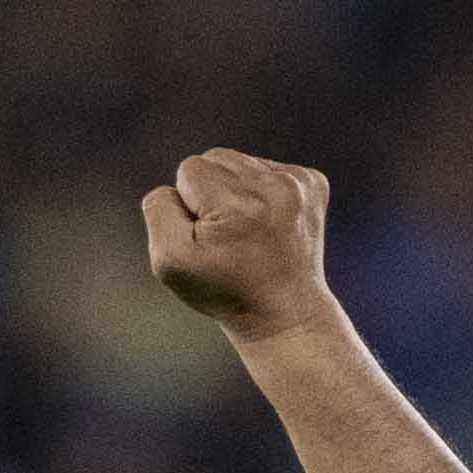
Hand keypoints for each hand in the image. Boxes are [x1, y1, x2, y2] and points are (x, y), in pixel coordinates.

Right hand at [140, 149, 338, 341]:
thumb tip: (173, 185)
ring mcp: (300, 182)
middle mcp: (276, 186)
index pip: (189, 169)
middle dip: (212, 193)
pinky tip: (267, 224)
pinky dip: (262, 192)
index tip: (208, 239)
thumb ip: (158, 210)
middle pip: (216, 157)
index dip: (189, 206)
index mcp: (239, 203)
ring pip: (241, 161)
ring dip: (236, 190)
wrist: (283, 315)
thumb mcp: (171, 261)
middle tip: (228, 236)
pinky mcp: (313, 183)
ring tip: (248, 230)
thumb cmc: (224, 291)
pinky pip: (268, 168)